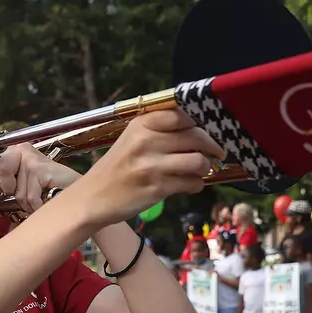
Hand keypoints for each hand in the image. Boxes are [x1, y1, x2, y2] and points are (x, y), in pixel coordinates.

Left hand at [0, 144, 79, 215]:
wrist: (79, 194)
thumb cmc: (54, 187)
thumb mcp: (25, 179)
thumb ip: (6, 172)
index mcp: (19, 150)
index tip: (1, 174)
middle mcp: (24, 150)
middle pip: (2, 173)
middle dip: (14, 191)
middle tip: (31, 191)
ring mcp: (32, 160)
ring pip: (18, 193)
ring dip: (29, 203)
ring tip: (43, 195)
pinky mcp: (40, 170)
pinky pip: (30, 198)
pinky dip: (38, 205)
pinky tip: (48, 198)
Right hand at [70, 109, 223, 228]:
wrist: (93, 197)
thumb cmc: (117, 167)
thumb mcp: (133, 139)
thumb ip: (161, 131)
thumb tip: (200, 129)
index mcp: (142, 124)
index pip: (184, 115)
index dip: (203, 122)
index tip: (212, 129)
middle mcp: (147, 141)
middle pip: (196, 136)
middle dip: (213, 146)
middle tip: (218, 152)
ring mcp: (152, 165)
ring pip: (198, 161)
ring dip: (205, 167)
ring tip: (200, 171)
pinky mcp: (157, 188)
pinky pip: (191, 183)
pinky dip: (195, 185)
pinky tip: (189, 185)